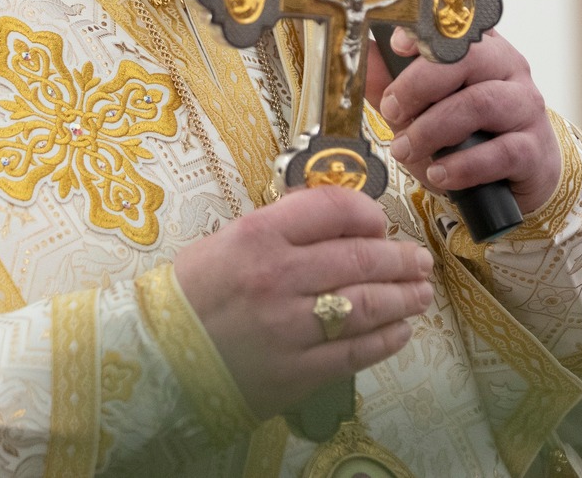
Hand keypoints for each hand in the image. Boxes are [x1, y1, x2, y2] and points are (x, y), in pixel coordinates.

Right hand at [171, 186, 433, 417]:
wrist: (160, 356)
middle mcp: (278, 277)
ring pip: (367, 304)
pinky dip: (386, 338)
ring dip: (404, 297)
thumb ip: (282, 227)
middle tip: (419, 259)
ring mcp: (291, 326)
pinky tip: (401, 330)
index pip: (332, 210)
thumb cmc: (195, 293)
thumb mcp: (229, 241)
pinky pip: (356, 350)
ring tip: (421, 292)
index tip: (381, 222)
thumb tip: (341, 218)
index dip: (368, 213)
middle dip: (400, 257)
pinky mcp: (298, 371)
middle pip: (360, 257)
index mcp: (258, 236)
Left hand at [365, 30, 559, 214]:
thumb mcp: (423, 108)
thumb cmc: (469, 135)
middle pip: (467, 58)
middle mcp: (509, 69)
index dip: (426, 29)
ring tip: (405, 149)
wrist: (518, 176)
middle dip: (419, 85)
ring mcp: (525, 108)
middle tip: (392, 111)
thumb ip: (391, 83)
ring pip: (480, 103)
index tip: (396, 45)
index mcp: (482, 49)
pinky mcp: (534, 149)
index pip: (458, 25)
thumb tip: (361, 59)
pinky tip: (440, 173)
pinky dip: (463, 165)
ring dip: (433, 129)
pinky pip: (501, 152)